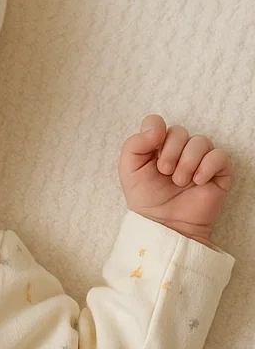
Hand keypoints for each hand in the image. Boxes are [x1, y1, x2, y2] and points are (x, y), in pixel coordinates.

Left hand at [119, 115, 230, 245]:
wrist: (166, 226)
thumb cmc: (147, 201)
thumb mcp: (129, 172)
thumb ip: (134, 145)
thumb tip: (157, 128)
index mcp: (156, 148)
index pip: (157, 122)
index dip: (156, 131)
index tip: (153, 150)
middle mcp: (178, 150)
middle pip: (179, 131)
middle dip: (171, 151)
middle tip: (165, 172)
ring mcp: (199, 159)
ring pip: (200, 141)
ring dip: (188, 162)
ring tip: (180, 182)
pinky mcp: (218, 171)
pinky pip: (219, 155)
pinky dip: (207, 167)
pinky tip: (198, 182)